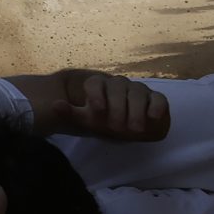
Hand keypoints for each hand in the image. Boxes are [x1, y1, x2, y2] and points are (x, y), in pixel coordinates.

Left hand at [53, 71, 169, 141]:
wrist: (133, 130)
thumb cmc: (107, 122)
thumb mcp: (88, 120)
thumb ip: (71, 113)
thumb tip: (55, 105)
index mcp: (100, 87)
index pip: (95, 83)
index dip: (96, 95)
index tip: (98, 110)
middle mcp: (119, 84)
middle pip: (118, 88)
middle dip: (118, 108)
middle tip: (118, 128)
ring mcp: (138, 89)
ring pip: (138, 93)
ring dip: (136, 111)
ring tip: (135, 129)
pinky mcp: (157, 98)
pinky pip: (158, 98)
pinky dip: (156, 107)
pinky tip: (153, 117)